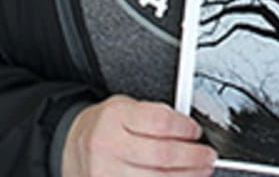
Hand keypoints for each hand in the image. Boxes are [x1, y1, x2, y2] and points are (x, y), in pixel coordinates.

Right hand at [61, 95, 216, 176]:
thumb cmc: (105, 126)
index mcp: (116, 117)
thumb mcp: (126, 107)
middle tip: (207, 157)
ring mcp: (105, 173)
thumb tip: (190, 130)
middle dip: (193, 158)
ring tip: (199, 172)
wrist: (70, 145)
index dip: (185, 128)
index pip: (160, 122)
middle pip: (162, 156)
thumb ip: (156, 116)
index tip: (196, 132)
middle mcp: (108, 146)